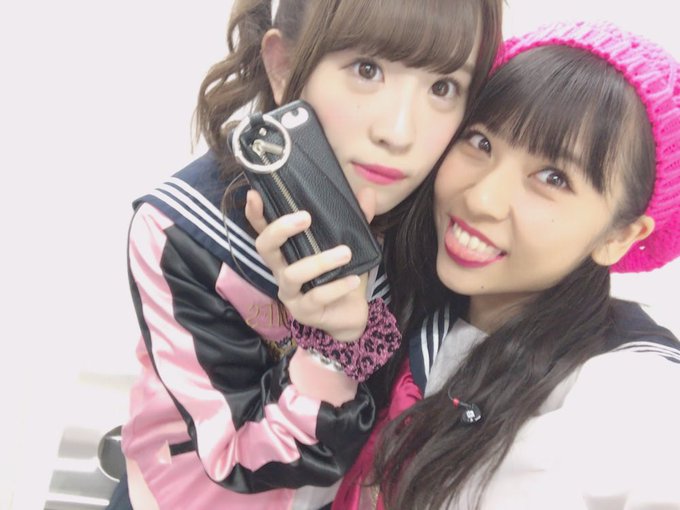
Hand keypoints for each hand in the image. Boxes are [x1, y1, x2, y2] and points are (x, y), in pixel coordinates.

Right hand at [245, 189, 376, 341]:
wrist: (351, 313)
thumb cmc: (342, 274)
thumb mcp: (351, 244)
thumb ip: (357, 219)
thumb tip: (367, 193)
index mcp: (286, 251)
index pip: (263, 229)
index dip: (255, 213)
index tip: (254, 194)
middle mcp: (281, 270)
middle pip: (265, 247)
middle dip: (280, 229)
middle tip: (305, 217)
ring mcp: (290, 292)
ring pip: (293, 274)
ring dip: (320, 261)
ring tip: (345, 253)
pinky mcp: (304, 311)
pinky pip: (316, 297)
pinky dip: (336, 286)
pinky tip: (353, 279)